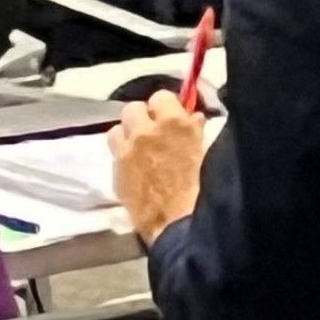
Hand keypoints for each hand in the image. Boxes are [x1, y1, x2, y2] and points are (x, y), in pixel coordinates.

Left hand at [108, 92, 203, 243]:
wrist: (179, 224)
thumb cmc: (202, 187)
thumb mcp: (204, 152)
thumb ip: (194, 131)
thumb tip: (192, 118)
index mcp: (173, 122)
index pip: (160, 96)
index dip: (165, 107)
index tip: (170, 117)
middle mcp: (145, 131)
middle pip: (132, 108)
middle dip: (142, 117)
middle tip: (152, 132)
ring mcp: (127, 152)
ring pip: (116, 129)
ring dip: (127, 136)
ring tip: (138, 149)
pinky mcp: (115, 172)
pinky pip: (114, 155)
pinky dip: (123, 157)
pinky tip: (135, 170)